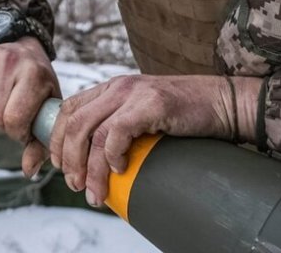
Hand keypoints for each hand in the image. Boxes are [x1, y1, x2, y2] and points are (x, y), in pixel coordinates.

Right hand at [0, 36, 60, 177]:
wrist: (21, 43)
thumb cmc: (38, 82)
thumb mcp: (47, 106)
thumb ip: (41, 141)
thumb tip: (28, 171)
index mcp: (34, 75)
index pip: (14, 119)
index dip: (17, 132)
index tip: (24, 128)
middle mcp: (10, 62)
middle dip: (3, 124)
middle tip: (13, 115)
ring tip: (3, 101)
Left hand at [45, 74, 259, 207]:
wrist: (223, 102)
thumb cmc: (186, 115)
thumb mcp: (144, 115)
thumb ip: (122, 127)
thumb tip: (101, 164)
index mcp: (111, 88)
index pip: (70, 109)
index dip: (57, 139)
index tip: (59, 165)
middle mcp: (117, 87)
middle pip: (74, 123)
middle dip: (68, 158)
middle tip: (74, 184)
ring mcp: (133, 94)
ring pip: (92, 132)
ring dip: (89, 168)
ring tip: (93, 191)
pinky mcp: (151, 104)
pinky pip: (118, 131)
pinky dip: (112, 154)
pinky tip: (118, 169)